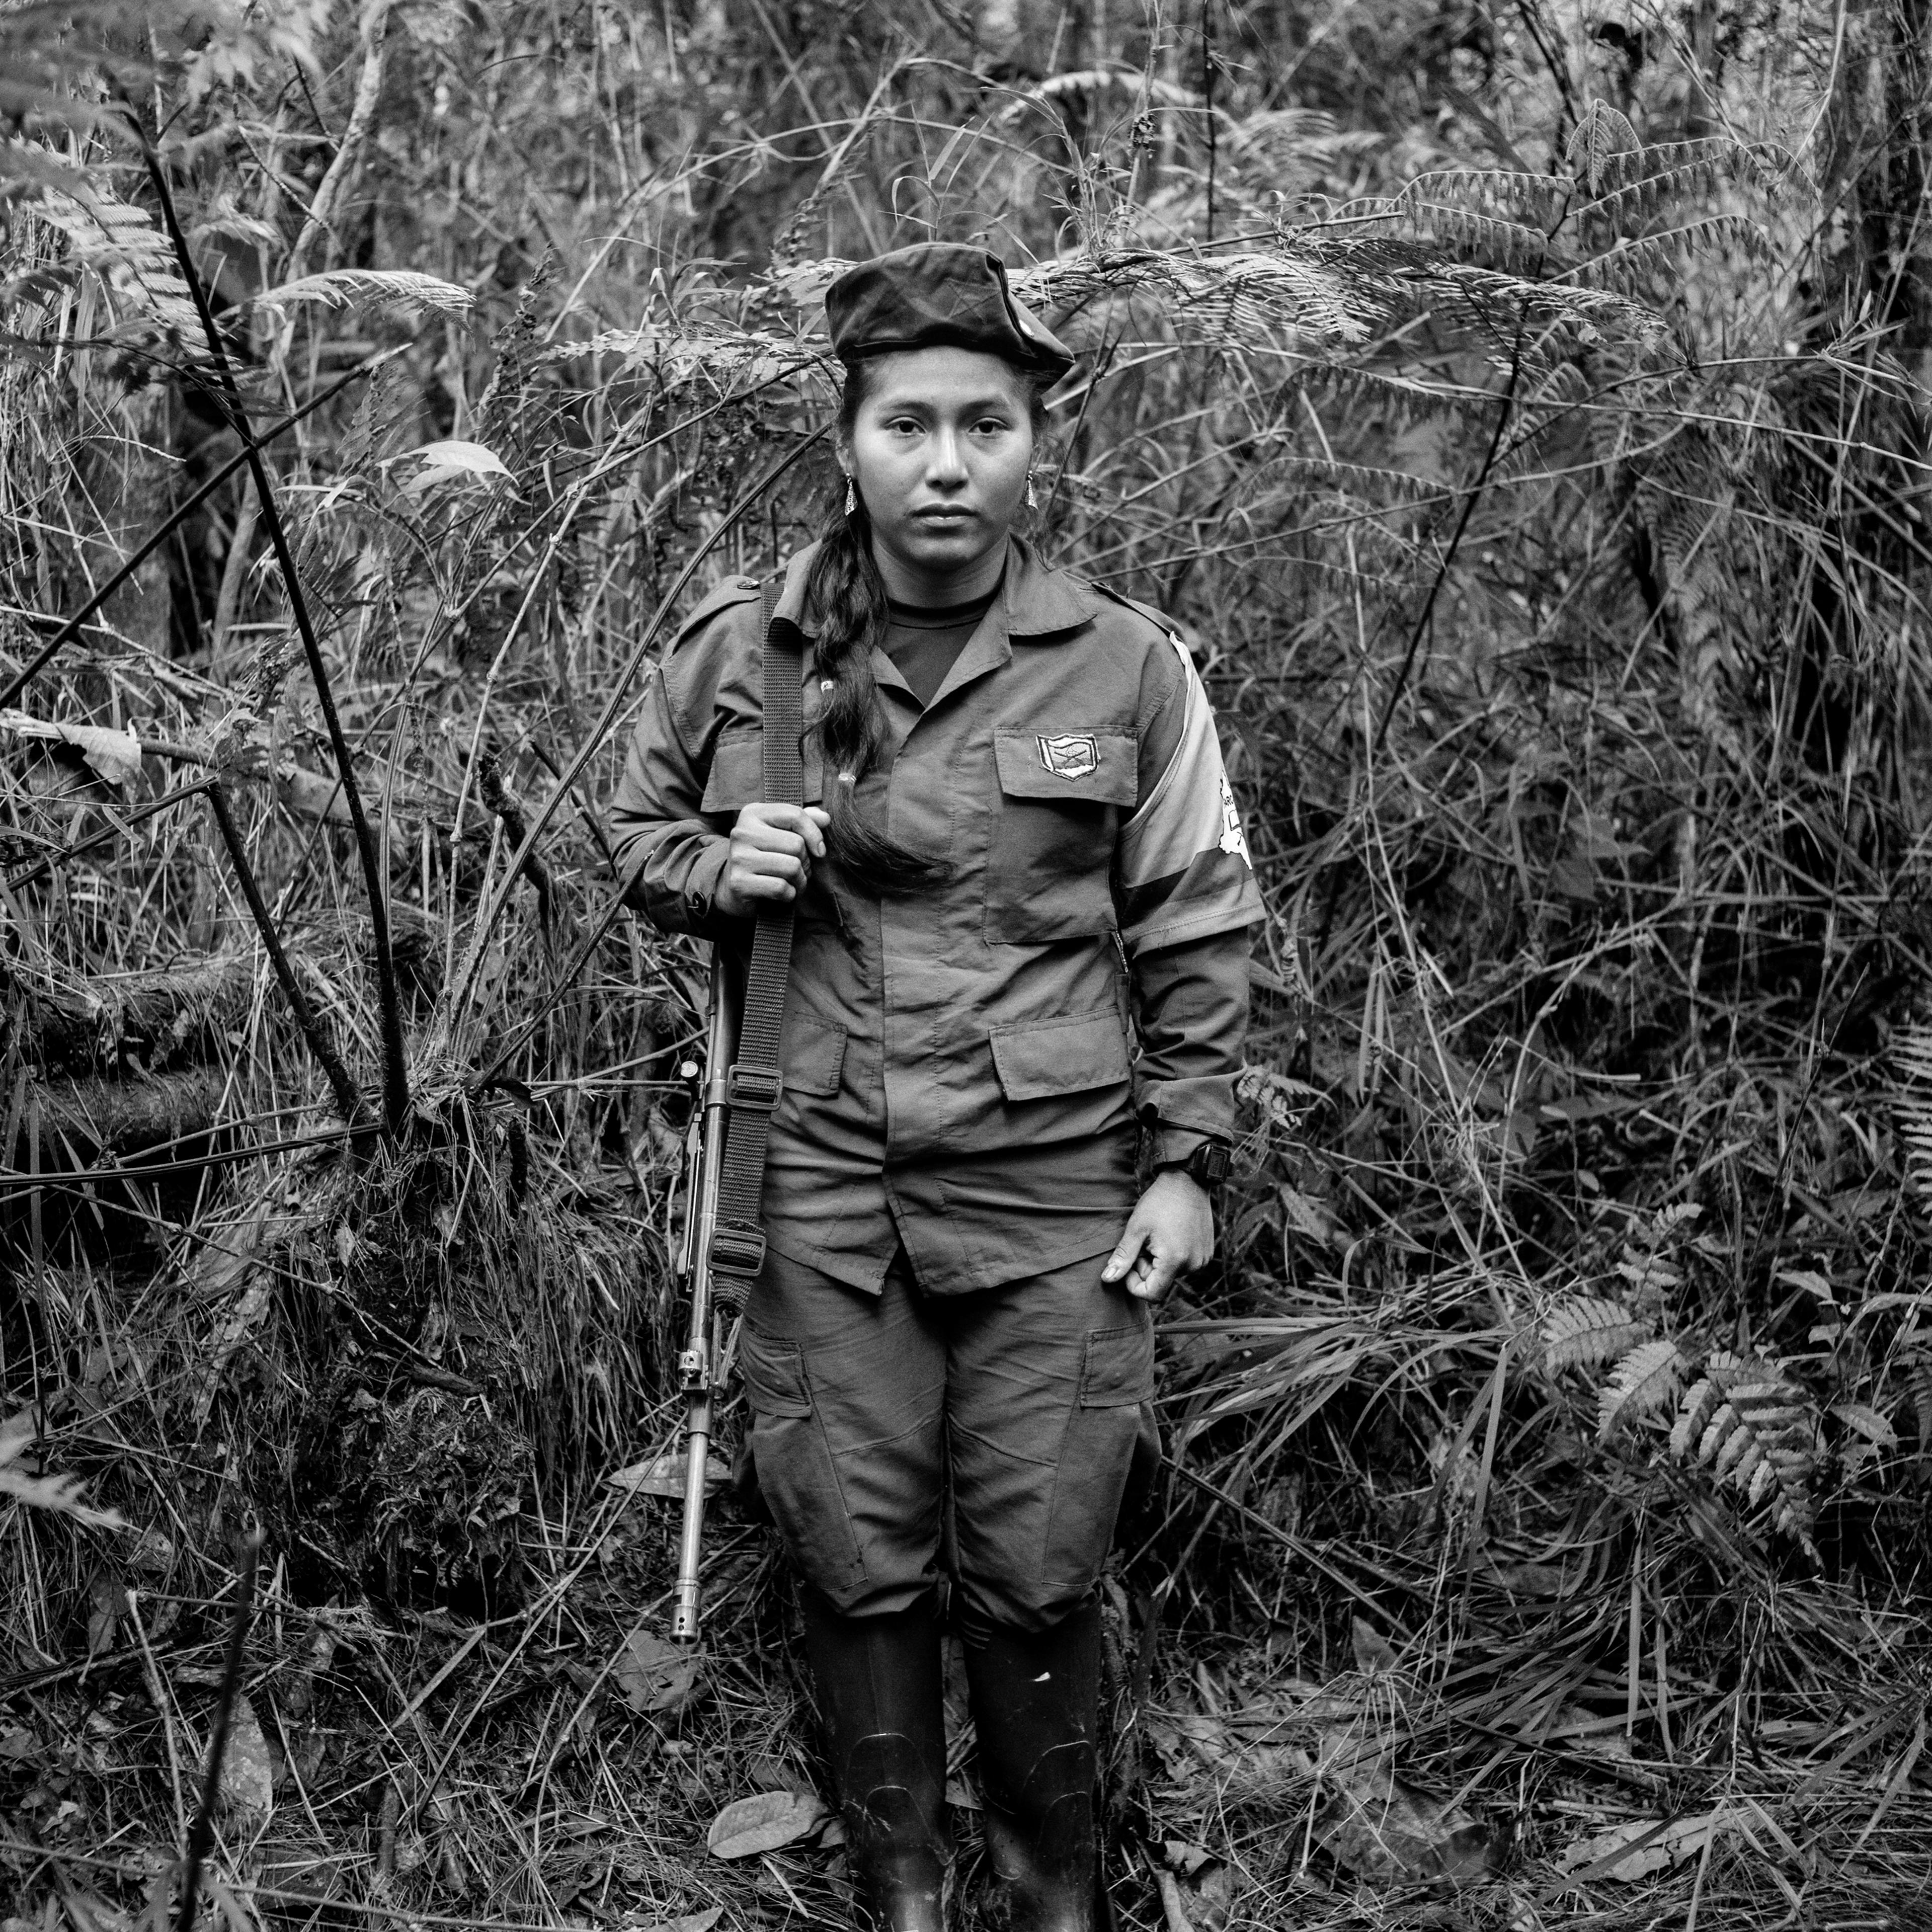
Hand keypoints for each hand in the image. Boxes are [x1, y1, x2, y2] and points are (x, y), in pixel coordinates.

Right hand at [716, 803, 830, 915]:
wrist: (735, 887)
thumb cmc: (766, 856)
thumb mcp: (783, 832)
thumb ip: (804, 821)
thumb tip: (825, 818)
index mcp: (753, 813)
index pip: (795, 815)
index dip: (814, 834)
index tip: (818, 850)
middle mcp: (742, 832)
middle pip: (796, 844)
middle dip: (806, 861)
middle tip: (799, 869)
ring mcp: (738, 858)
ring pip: (791, 867)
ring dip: (800, 880)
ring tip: (794, 881)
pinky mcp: (739, 883)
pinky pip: (780, 888)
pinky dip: (789, 894)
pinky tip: (783, 893)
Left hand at [1101, 1169, 1213, 1303]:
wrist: (1187, 1182)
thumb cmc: (1158, 1202)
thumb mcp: (1136, 1229)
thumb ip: (1123, 1257)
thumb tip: (1107, 1279)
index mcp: (1174, 1261)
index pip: (1152, 1294)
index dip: (1135, 1285)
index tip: (1130, 1262)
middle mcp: (1193, 1265)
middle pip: (1161, 1282)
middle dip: (1146, 1268)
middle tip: (1142, 1243)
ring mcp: (1202, 1260)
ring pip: (1171, 1273)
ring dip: (1159, 1261)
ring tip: (1156, 1237)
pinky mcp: (1206, 1253)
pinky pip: (1184, 1264)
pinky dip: (1172, 1256)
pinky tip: (1169, 1235)